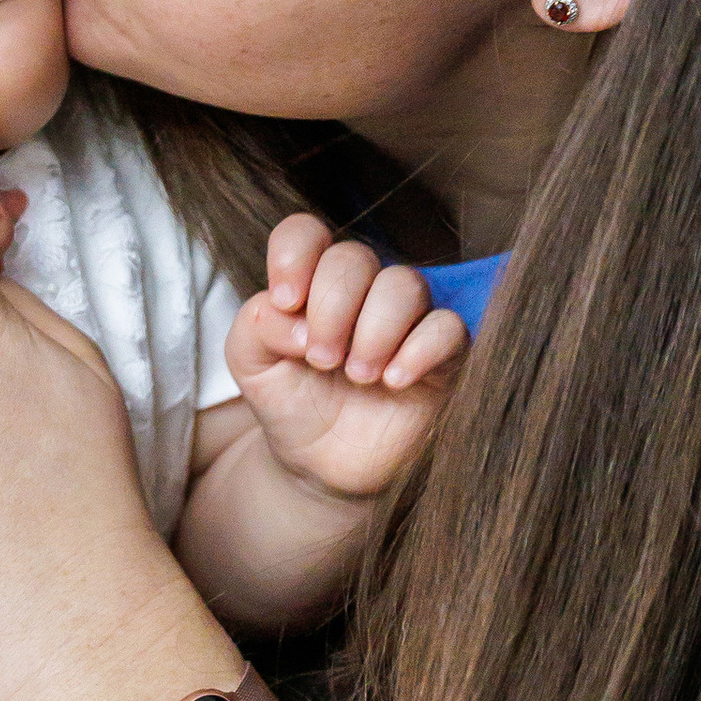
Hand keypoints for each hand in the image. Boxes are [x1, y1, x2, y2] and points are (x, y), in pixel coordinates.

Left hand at [225, 216, 467, 503]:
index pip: (306, 234)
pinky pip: (448, 327)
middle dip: (332, 308)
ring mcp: (406, 319)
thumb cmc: (292, 404)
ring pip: (404, 285)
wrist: (324, 466)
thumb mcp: (252, 366)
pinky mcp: (443, 354)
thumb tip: (290, 312)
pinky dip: (420, 349)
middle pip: (354, 259)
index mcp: (312, 282)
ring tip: (359, 376)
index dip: (295, 255)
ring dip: (374, 330)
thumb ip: (255, 326)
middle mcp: (362, 291)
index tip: (286, 301)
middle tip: (322, 360)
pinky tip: (395, 380)